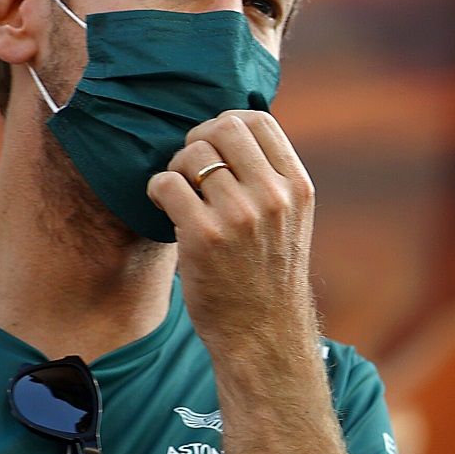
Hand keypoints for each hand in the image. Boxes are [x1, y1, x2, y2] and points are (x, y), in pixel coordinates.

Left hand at [147, 110, 316, 350]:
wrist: (264, 332)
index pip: (258, 121)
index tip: (215, 146)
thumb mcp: (289, 222)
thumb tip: (228, 131)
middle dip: (198, 140)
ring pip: (191, 154)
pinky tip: (164, 207)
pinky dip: (157, 190)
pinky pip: (166, 184)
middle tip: (191, 167)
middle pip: (223, 128)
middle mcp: (273, 197)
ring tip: (179, 194)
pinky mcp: (204, 236)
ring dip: (175, 168)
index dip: (227, 123)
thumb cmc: (268, 274)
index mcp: (297, 188)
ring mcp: (240, 216)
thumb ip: (270, 180)